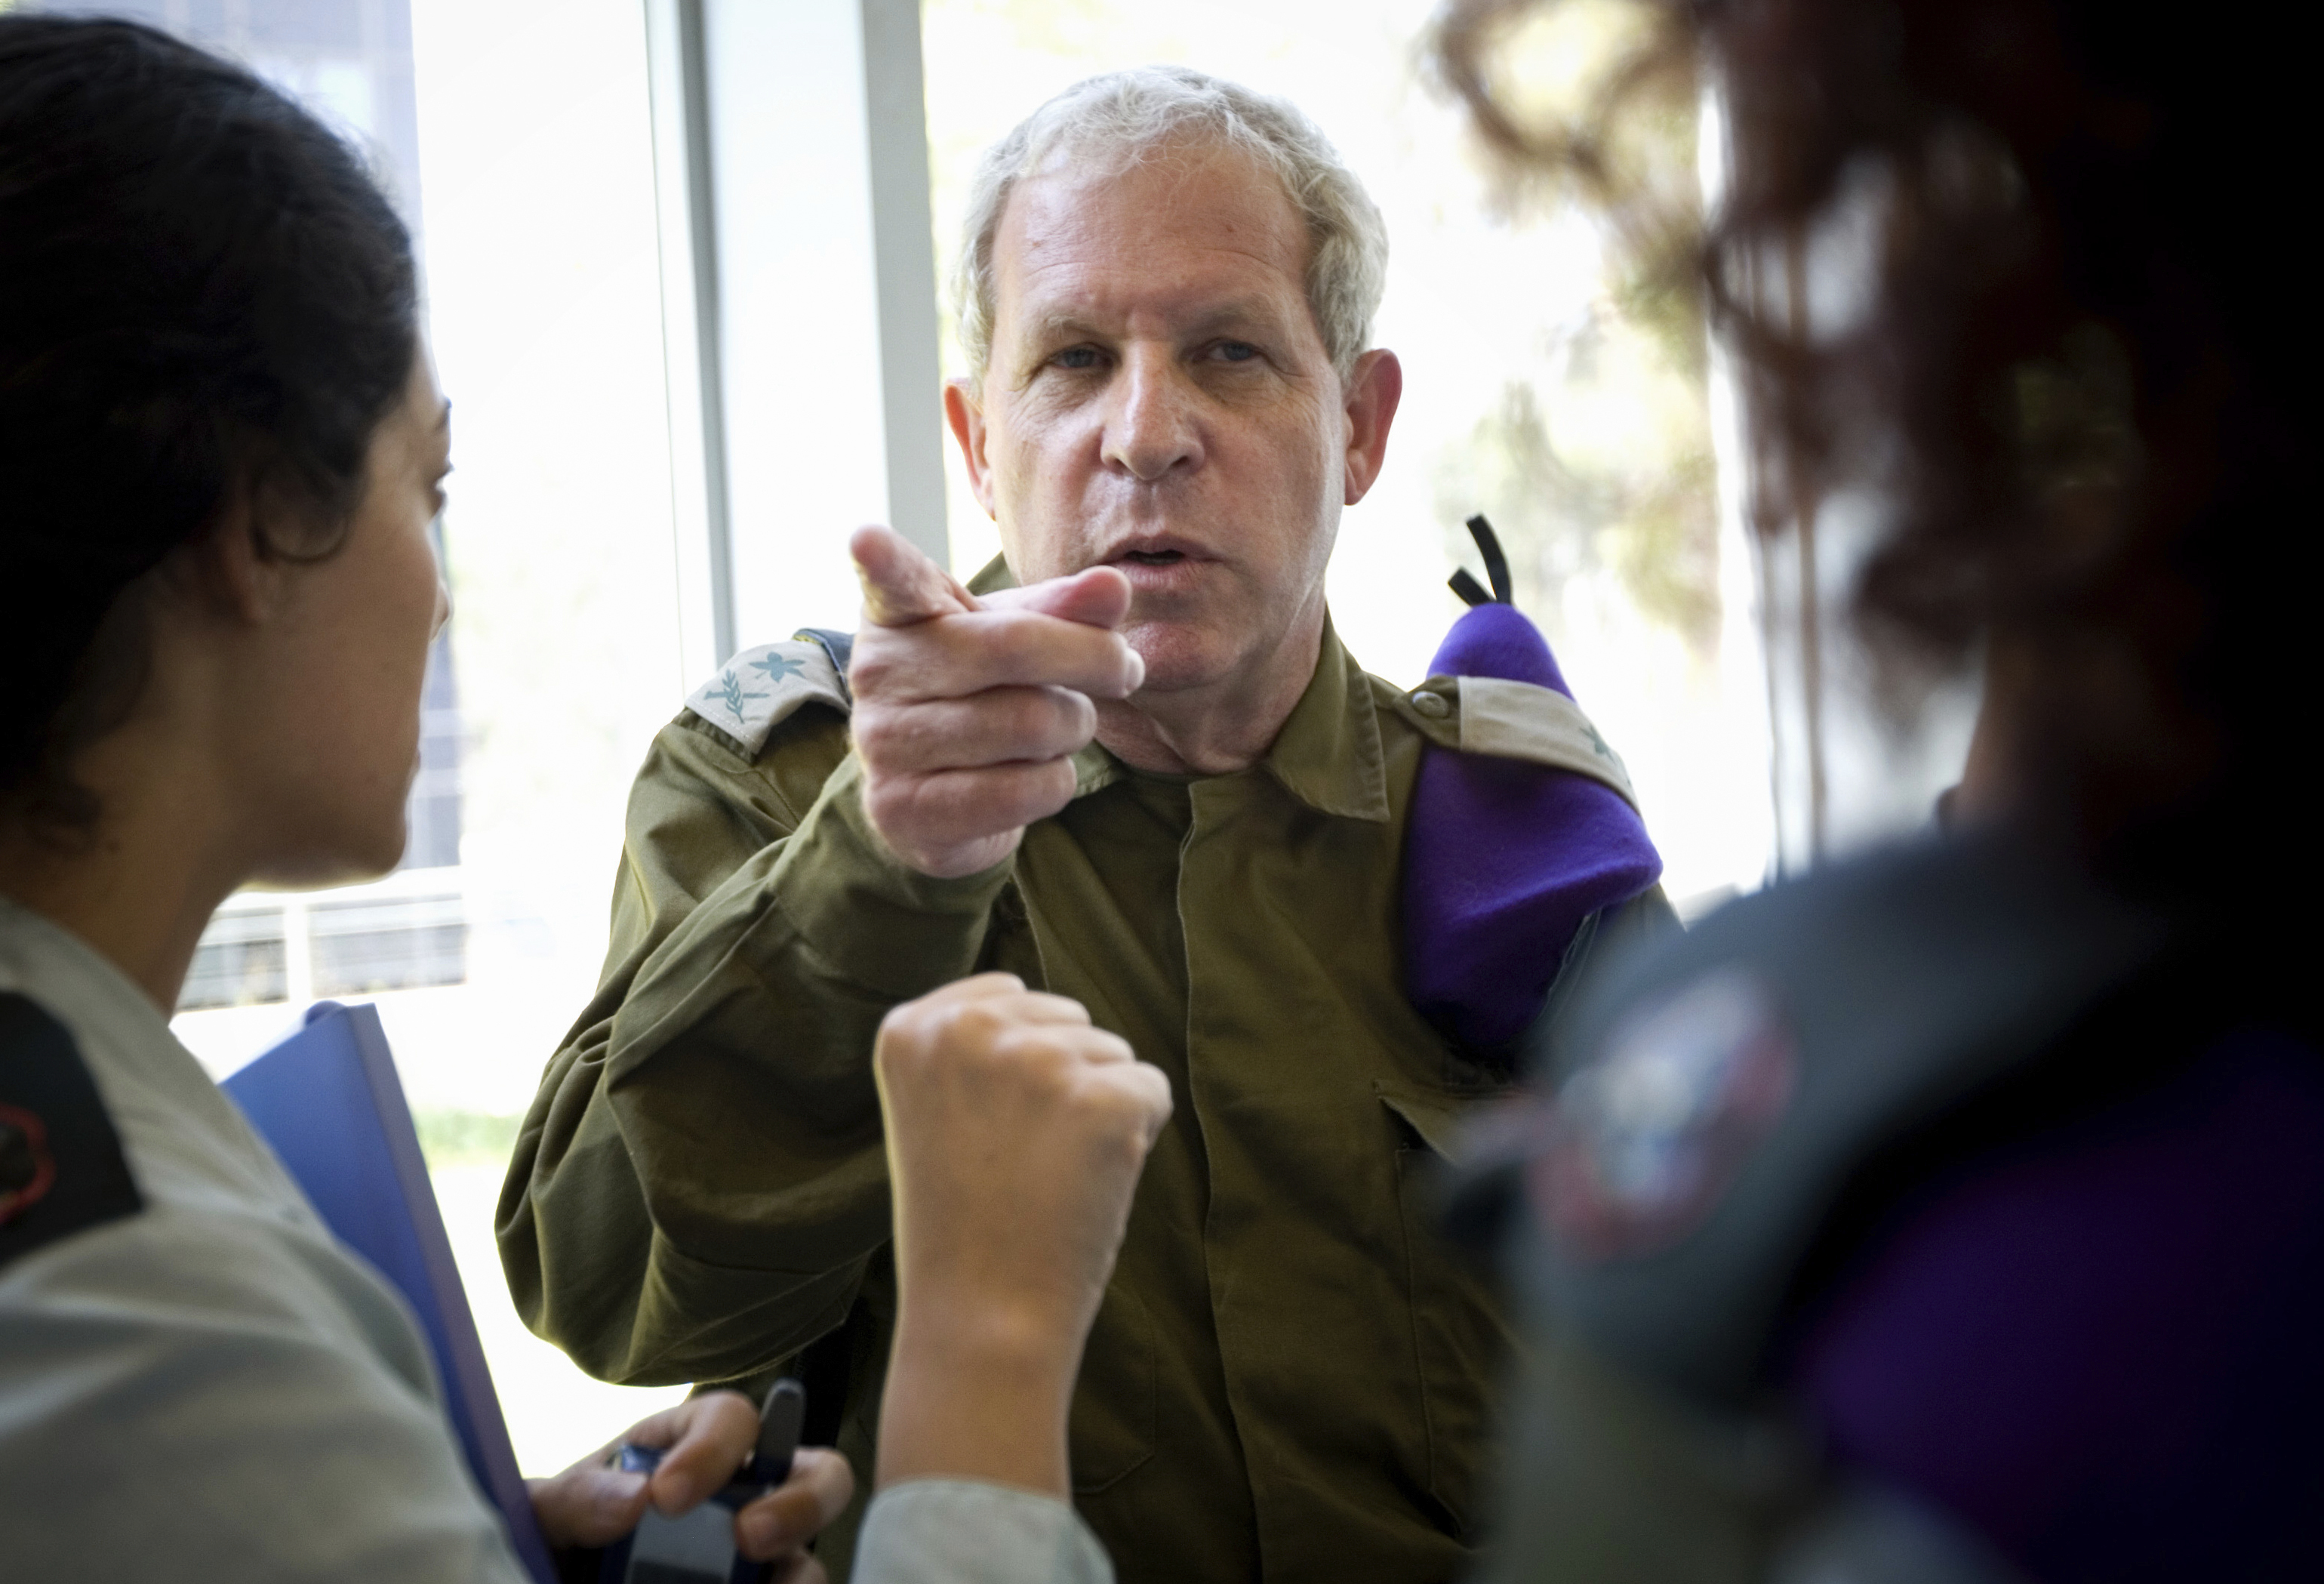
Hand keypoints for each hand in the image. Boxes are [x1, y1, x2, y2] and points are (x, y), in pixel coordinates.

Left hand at [527, 1391, 854, 1578]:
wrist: (560, 1575)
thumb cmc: (559, 1537)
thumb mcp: (548, 1511)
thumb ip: (578, 1499)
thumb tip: (634, 1499)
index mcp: (690, 1448)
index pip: (731, 1420)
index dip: (711, 1451)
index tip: (666, 1498)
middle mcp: (743, 1498)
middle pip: (815, 1475)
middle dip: (799, 1501)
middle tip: (750, 1539)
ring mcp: (758, 1562)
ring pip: (811, 1560)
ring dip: (797, 1577)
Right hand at [848, 525, 1143, 877]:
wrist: (938, 797)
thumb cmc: (984, 691)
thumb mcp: (1021, 635)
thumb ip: (1066, 607)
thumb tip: (1114, 586)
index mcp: (899, 613)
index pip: (893, 582)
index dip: (882, 562)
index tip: (867, 538)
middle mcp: (876, 672)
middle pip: (1014, 648)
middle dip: (1095, 659)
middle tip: (1123, 669)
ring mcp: (883, 744)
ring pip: (1030, 724)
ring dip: (1074, 727)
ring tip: (1061, 726)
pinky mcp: (905, 810)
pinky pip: (1023, 792)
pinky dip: (1056, 782)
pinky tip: (1036, 774)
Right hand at [872, 974, 1172, 1494]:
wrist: (981, 1318)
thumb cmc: (961, 1223)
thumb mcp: (933, 1112)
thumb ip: (975, 1050)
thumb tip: (1056, 1013)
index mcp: (912, 1030)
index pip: (1007, 997)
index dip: (1015, 1071)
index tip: (985, 1131)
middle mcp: (970, 1030)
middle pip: (1066, 1021)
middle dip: (1063, 1083)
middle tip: (1020, 1164)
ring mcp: (1039, 1061)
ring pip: (1111, 1054)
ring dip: (1097, 1111)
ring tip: (1047, 1180)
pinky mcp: (1104, 1097)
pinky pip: (1150, 1092)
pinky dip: (1137, 1140)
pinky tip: (1088, 1186)